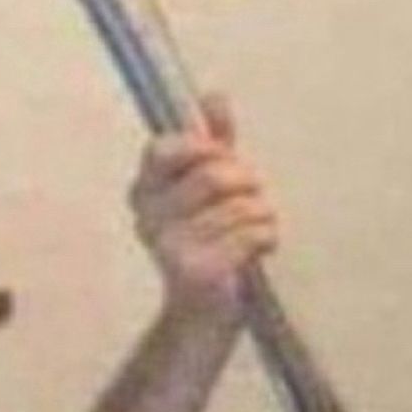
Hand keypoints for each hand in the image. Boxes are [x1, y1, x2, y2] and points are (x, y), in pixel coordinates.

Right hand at [129, 94, 278, 329]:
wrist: (204, 315)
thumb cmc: (213, 242)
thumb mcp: (211, 189)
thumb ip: (214, 143)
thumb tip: (214, 96)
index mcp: (144, 190)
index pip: (165, 147)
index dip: (204, 147)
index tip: (223, 158)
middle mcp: (148, 217)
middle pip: (216, 174)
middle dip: (249, 183)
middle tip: (254, 199)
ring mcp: (169, 246)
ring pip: (242, 205)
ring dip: (263, 214)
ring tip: (257, 228)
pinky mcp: (197, 271)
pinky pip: (253, 233)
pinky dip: (268, 237)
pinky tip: (260, 249)